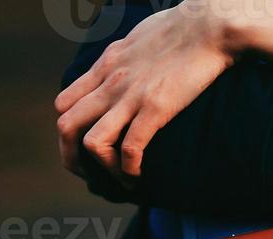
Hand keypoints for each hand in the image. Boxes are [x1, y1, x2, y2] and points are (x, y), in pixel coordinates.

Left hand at [54, 4, 234, 180]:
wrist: (208, 25)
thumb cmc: (182, 28)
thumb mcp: (138, 39)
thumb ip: (126, 59)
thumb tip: (127, 70)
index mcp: (105, 65)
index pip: (65, 103)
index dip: (68, 130)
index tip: (85, 145)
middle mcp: (110, 82)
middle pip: (67, 126)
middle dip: (72, 157)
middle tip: (90, 174)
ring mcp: (131, 96)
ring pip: (92, 142)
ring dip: (102, 169)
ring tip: (119, 179)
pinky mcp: (156, 108)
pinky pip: (130, 148)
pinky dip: (130, 170)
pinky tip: (140, 175)